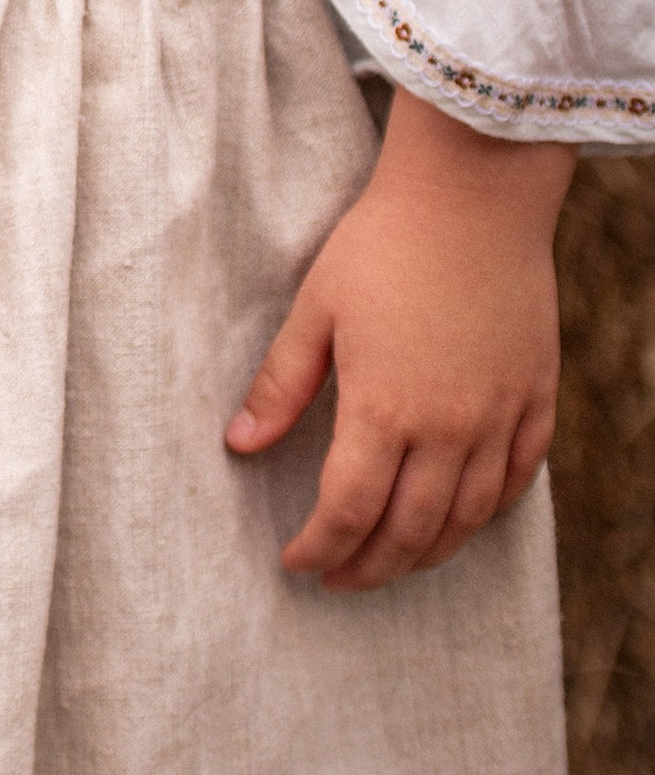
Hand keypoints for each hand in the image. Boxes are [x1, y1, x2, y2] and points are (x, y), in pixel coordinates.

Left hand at [225, 90, 571, 590]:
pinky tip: (461, 519)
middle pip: (410, 532)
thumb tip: (238, 445)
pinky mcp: (536, 397)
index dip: (319, 548)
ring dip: (425, 553)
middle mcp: (449, 427)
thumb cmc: (382, 245)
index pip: (348, 512)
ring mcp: (500, 416)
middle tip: (338, 577)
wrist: (472, 197)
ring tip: (391, 561)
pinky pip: (518, 480)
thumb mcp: (314, 310)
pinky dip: (487, 514)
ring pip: (467, 519)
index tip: (296, 561)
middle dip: (369, 567)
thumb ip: (280, 386)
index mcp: (385, 408)